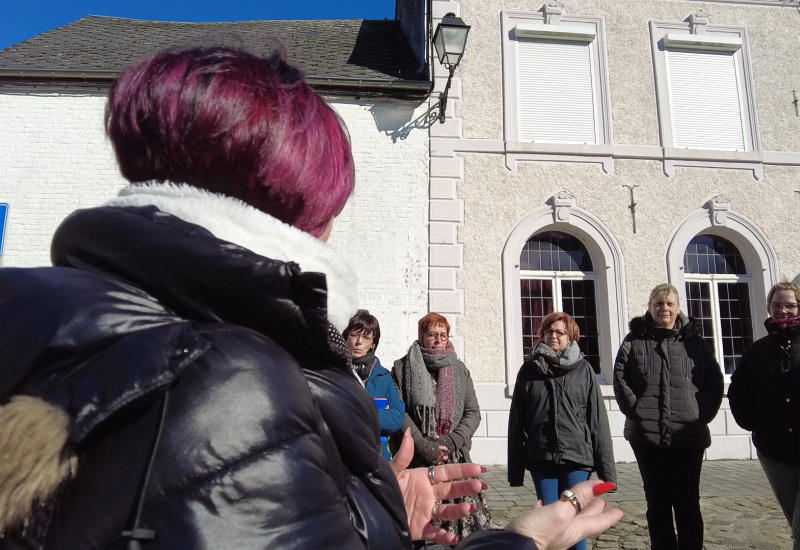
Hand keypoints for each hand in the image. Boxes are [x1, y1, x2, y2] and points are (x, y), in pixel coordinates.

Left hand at [391, 429, 487, 545]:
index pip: (446, 473)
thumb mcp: (392, 472)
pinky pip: (435, 533)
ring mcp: (426, 512)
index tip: (478, 468)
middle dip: (466, 488)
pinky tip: (453, 538)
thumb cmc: (382, 488)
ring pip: (447, 512)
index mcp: (423, 479)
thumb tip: (408, 434)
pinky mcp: (420, 529)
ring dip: (459, 510)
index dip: (462, 471)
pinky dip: (444, 537)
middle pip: (452, 490)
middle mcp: (428, 495)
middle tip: (480, 485)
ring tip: (470, 507)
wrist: (371, 509)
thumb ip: (402, 456)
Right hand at [504, 479, 623, 549]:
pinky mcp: (536, 528)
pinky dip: (547, 508)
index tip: (620, 509)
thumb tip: (595, 486)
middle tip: (603, 501)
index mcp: (575, 529)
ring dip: (575, 507)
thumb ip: (578, 499)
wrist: (513, 546)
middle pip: (584, 518)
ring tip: (579, 499)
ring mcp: (551, 530)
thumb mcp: (561, 513)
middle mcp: (565, 531)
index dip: (609, 514)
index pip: (598, 520)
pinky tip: (541, 504)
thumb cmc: (538, 534)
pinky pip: (546, 516)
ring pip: (567, 516)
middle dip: (594, 508)